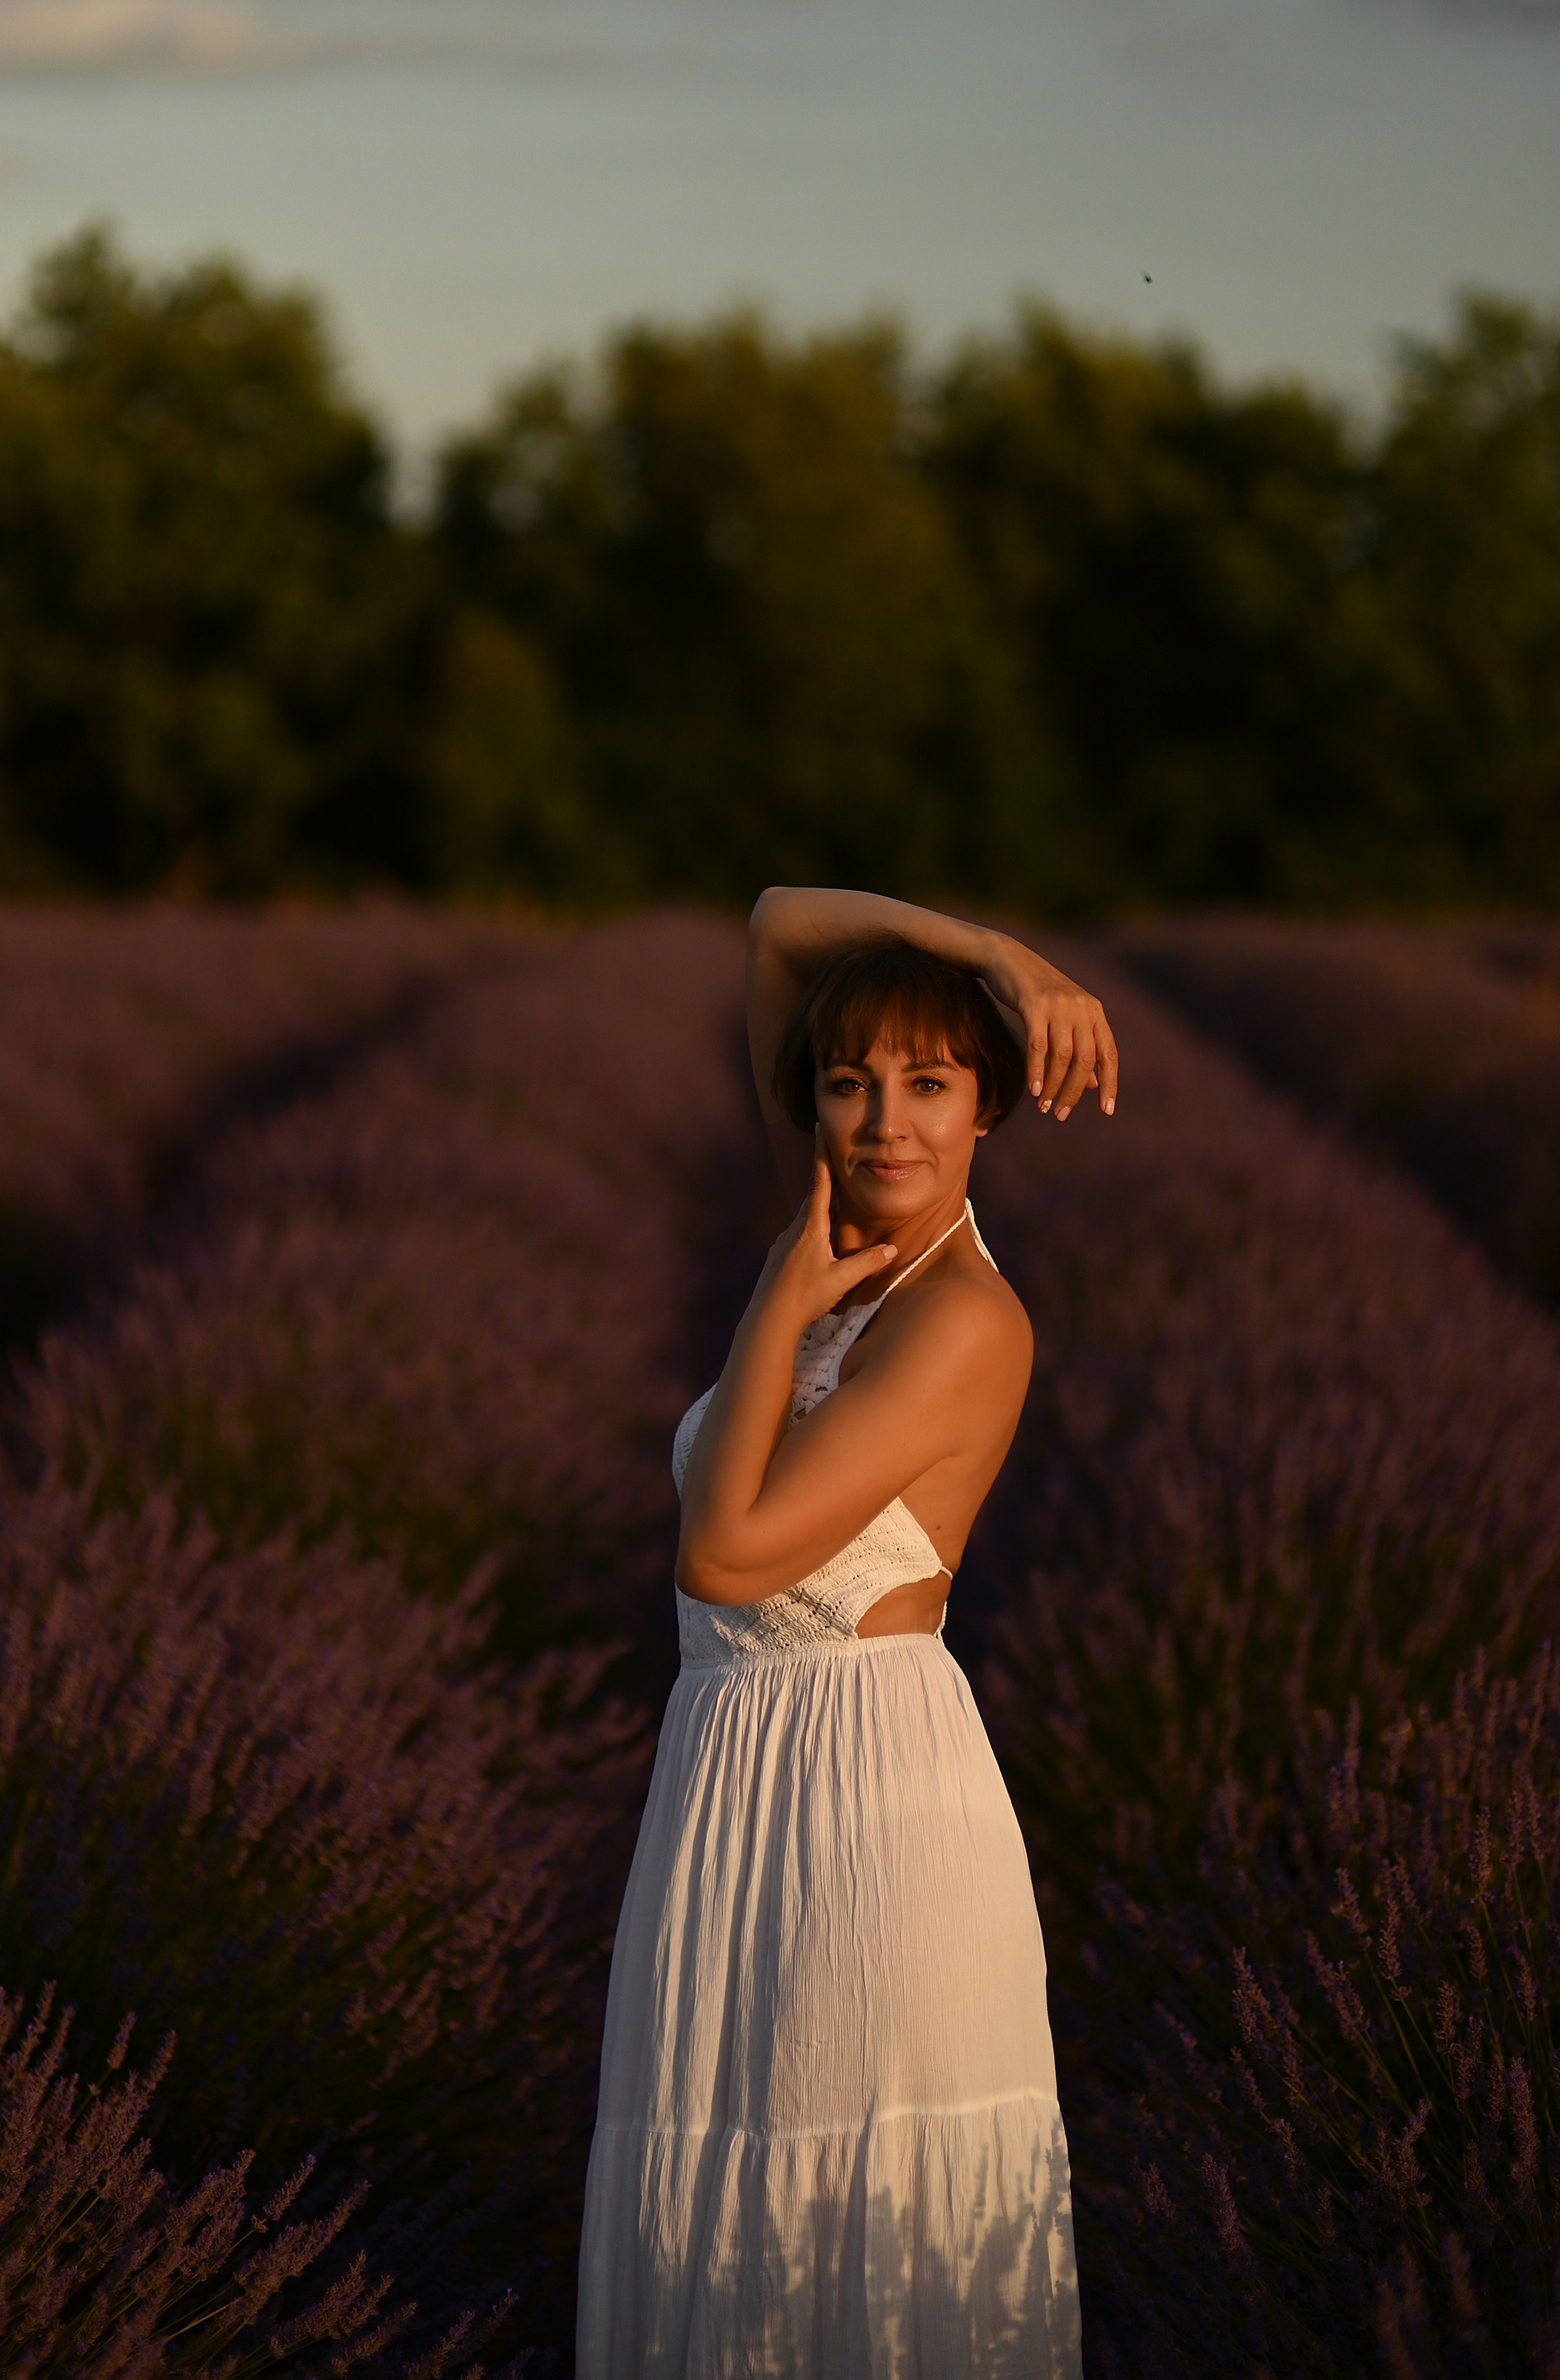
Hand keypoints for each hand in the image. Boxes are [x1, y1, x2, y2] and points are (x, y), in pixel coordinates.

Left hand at [758, 1156, 897, 1329]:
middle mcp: (795, 1230)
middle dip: (829, 1184)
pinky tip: (822, 1248)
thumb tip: (890, 1249)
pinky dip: (814, 1233)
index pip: (820, 1183)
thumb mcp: (841, 1280)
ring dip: (823, 1213)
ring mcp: (784, 1244)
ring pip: (807, 1220)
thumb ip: (867, 1263)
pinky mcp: (779, 1258)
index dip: (822, 1155)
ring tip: (840, 1214)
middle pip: (815, 1200)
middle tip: (842, 1169)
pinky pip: (800, 1237)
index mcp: (811, 1228)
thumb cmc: (804, 1297)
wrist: (767, 1319)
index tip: (819, 1128)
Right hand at [977, 937, 1118, 1122]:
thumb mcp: (1065, 1019)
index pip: (1109, 1054)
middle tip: (1060, 1115)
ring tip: (1044, 1107)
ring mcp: (1058, 1005)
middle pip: (1085, 1060)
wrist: (1007, 959)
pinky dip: (1037, 1071)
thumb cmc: (1037, 994)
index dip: (1110, 1084)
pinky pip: (1038, 1046)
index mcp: (1094, 1011)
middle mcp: (1081, 1007)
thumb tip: (1092, 1086)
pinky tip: (1033, 1090)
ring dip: (1053, 1087)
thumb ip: (1081, 1049)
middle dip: (1073, 1092)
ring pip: (1062, 1056)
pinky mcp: (1033, 1004)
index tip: (1106, 1111)